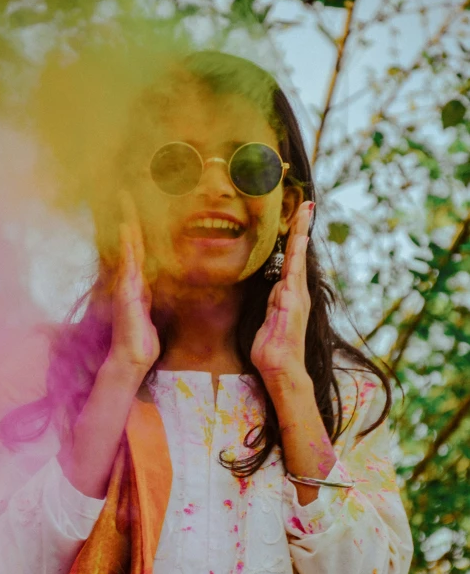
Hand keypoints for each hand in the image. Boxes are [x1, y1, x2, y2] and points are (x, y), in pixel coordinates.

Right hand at [106, 191, 159, 375]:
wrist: (131, 359)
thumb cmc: (140, 341)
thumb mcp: (148, 316)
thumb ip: (146, 301)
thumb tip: (148, 294)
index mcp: (136, 284)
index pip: (136, 250)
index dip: (135, 228)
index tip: (133, 207)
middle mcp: (128, 281)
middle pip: (128, 242)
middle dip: (127, 217)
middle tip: (124, 192)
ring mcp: (125, 286)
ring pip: (127, 248)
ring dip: (126, 224)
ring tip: (124, 201)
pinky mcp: (126, 293)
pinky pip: (128, 264)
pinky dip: (128, 246)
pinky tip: (128, 230)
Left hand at [250, 201, 313, 389]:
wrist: (282, 369)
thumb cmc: (272, 351)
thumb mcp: (266, 323)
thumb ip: (270, 305)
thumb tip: (271, 292)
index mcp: (288, 296)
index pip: (290, 262)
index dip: (293, 241)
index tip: (297, 221)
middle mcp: (296, 291)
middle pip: (298, 253)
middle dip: (302, 228)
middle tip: (307, 204)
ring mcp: (296, 293)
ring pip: (297, 255)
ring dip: (301, 231)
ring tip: (305, 208)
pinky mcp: (292, 297)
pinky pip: (294, 267)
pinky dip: (297, 249)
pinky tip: (299, 233)